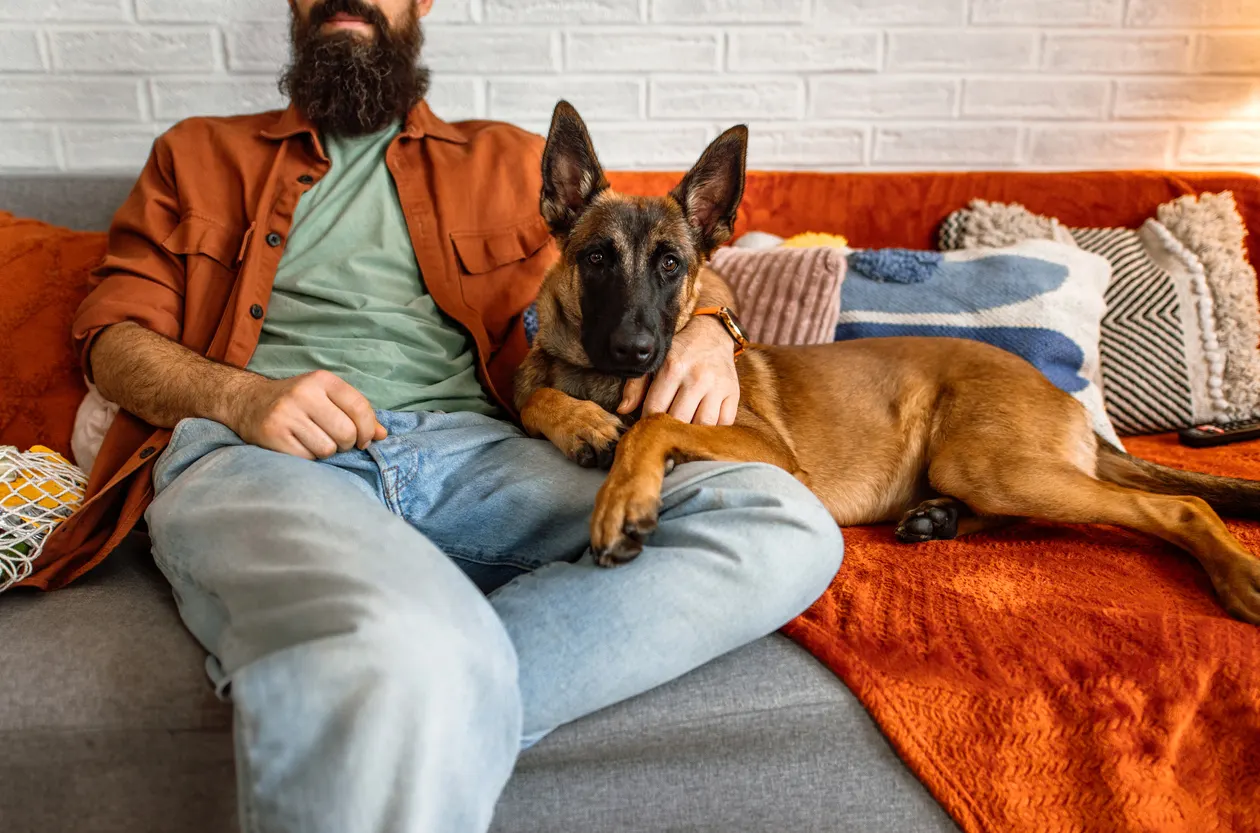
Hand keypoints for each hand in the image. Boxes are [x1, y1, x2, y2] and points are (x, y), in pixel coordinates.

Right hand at [226, 370, 386, 459]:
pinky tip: (298, 447)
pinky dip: (308, 459)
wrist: (248, 402)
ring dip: (325, 452)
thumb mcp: (327, 398)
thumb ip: (357, 414)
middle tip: (335, 441)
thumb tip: (382, 435)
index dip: (367, 430)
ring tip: (313, 441)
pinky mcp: (272, 434)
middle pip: (346, 433)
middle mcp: (304, 393)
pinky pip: (307, 459)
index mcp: (322, 380)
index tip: (362, 440)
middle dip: (346, 444)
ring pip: (327, 449)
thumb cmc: (298, 403)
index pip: (360, 408)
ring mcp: (285, 413)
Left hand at [618, 316, 738, 424]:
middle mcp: (697, 377)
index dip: (648, 421)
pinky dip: (713, 430)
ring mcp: (718, 386)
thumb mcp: (655, 361)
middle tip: (664, 432)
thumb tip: (623, 410)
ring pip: (703, 424)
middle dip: (669, 429)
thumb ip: (636, 384)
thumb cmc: (679, 351)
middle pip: (679, 419)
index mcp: (673, 368)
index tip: (647, 425)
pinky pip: (724, 422)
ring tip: (683, 432)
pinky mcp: (733, 393)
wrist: (712, 334)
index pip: (655, 408)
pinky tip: (702, 427)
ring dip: (692, 433)